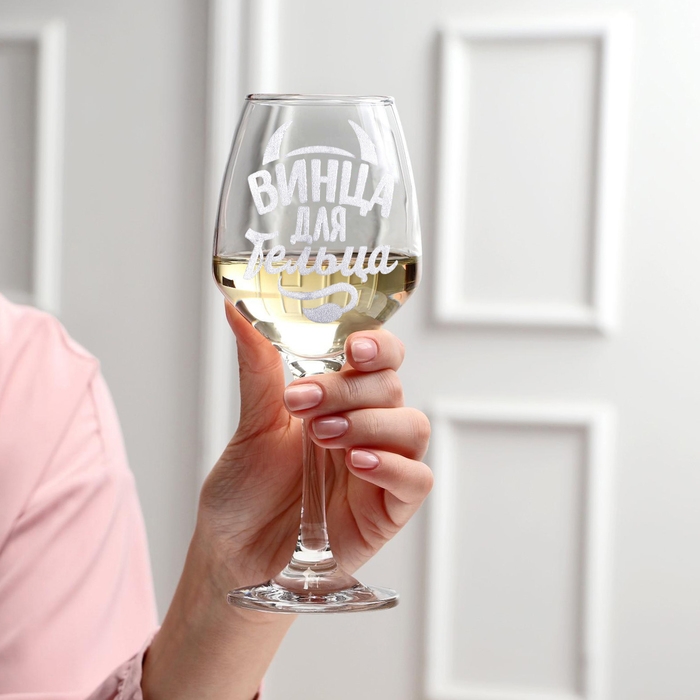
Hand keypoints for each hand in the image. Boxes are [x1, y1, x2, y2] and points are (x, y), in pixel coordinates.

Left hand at [143, 304, 431, 699]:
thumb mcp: (252, 425)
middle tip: (304, 402)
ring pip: (411, 426)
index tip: (352, 346)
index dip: (377, 345)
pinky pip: (416, 479)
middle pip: (391, 387)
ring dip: (368, 422)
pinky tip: (357, 464)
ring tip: (321, 435)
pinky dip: (393, 466)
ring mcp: (382, 468)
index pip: (379, 359)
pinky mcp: (388, 509)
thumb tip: (236, 309)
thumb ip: (259, 368)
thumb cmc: (245, 492)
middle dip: (350, 388)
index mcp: (340, 401)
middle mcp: (366, 428)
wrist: (235, 557)